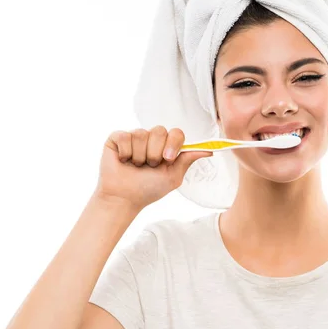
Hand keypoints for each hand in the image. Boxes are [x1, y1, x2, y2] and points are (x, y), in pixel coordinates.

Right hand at [92, 126, 211, 211]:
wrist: (124, 198)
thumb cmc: (148, 189)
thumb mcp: (173, 177)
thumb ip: (188, 160)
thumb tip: (210, 150)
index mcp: (167, 146)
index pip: (176, 133)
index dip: (173, 143)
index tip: (168, 159)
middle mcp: (152, 139)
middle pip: (160, 130)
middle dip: (155, 152)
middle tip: (149, 166)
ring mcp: (134, 137)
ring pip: (141, 134)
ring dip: (140, 155)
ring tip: (135, 166)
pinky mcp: (117, 138)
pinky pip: (125, 136)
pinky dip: (126, 152)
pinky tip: (124, 161)